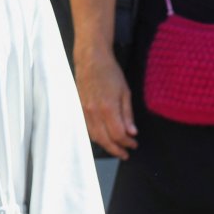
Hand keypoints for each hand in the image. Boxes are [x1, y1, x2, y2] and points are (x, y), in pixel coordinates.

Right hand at [74, 45, 137, 159]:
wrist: (91, 59)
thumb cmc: (110, 73)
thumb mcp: (126, 92)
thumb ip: (128, 114)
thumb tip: (132, 132)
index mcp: (108, 108)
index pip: (118, 134)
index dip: (127, 143)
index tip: (134, 144)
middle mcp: (94, 112)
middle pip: (105, 139)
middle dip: (117, 149)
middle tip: (126, 154)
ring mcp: (84, 111)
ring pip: (94, 136)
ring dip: (106, 145)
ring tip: (116, 149)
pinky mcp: (80, 108)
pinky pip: (87, 128)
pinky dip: (96, 136)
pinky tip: (104, 138)